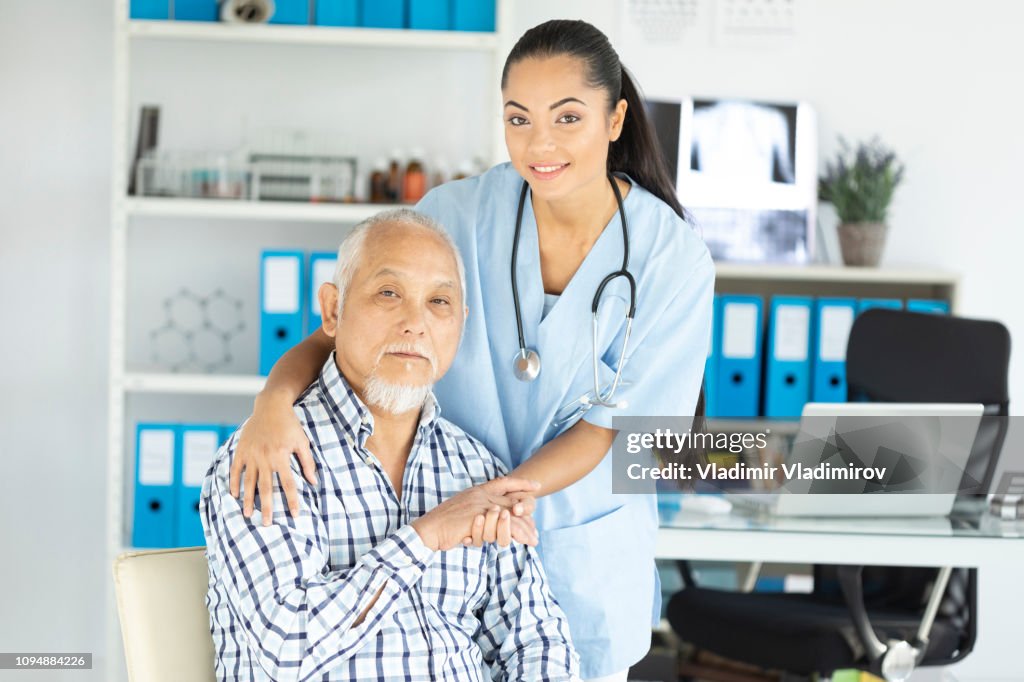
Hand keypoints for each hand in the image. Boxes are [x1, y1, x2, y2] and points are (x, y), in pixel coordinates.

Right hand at [229, 393, 317, 525]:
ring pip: (248, 482)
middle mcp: (265, 458)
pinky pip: (235, 470)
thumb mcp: (302, 441)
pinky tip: (233, 496)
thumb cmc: (290, 424)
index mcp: (281, 456)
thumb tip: (313, 482)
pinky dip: (233, 483)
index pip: (288, 484)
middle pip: (266, 488)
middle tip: (266, 524)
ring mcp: (251, 455)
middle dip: (266, 507)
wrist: (271, 406)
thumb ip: (307, 462)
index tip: (294, 515)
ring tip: (247, 515)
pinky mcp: (241, 451)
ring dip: (248, 500)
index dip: (292, 500)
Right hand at [411, 477, 539, 551]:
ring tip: (533, 540)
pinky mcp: (479, 520)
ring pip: (511, 517)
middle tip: (536, 530)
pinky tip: (523, 541)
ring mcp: (481, 506)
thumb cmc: (444, 524)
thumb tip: (495, 517)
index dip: (521, 484)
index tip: (537, 486)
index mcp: (478, 491)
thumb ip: (479, 511)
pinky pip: (503, 528)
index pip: (504, 482)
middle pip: (513, 501)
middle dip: (528, 515)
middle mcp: (481, 496)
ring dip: (524, 530)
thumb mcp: (464, 511)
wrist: (430, 530)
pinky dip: (515, 535)